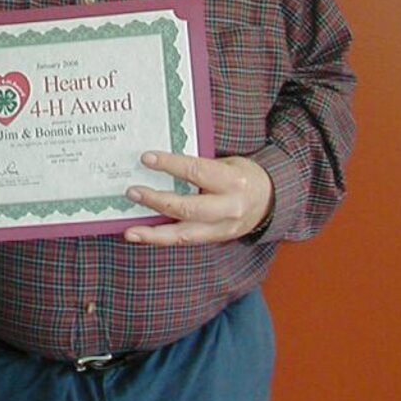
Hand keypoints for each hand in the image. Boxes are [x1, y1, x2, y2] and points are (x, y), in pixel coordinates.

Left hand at [123, 150, 273, 245]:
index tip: (147, 158)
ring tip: (130, 232)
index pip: (196, 172)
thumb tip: (162, 163)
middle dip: (157, 201)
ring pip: (184, 235)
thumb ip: (199, 166)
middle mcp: (228, 208)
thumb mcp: (227, 163)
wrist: (271, 201)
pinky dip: (163, 239)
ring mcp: (222, 228)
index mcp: (232, 182)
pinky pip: (186, 241)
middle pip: (187, 208)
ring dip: (154, 234)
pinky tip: (144, 236)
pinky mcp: (217, 240)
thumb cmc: (243, 175)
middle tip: (133, 192)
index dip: (170, 165)